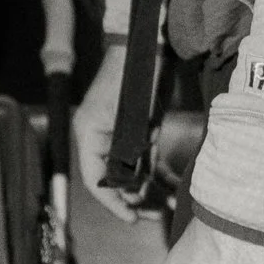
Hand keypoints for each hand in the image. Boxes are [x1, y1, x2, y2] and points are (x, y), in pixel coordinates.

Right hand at [71, 40, 152, 226]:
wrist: (149, 45)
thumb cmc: (133, 75)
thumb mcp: (132, 115)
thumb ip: (129, 149)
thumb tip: (133, 183)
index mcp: (90, 134)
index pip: (95, 179)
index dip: (112, 202)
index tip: (132, 218)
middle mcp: (103, 139)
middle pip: (115, 180)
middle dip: (135, 200)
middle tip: (156, 216)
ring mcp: (122, 136)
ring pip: (133, 172)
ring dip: (150, 189)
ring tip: (170, 205)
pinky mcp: (140, 131)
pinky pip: (146, 159)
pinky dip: (158, 173)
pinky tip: (173, 187)